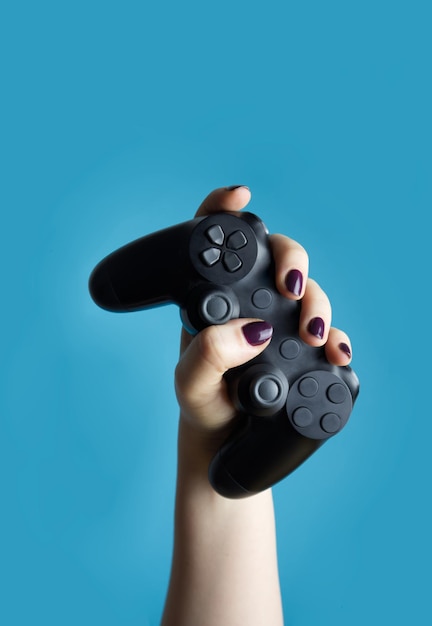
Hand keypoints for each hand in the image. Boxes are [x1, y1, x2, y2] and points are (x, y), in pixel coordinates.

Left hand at [175, 186, 352, 462]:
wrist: (227, 444)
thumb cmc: (202, 405)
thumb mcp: (190, 384)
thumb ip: (207, 357)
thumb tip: (251, 332)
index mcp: (214, 297)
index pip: (216, 242)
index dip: (223, 210)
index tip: (239, 197)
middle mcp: (249, 302)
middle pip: (276, 257)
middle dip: (291, 260)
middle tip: (290, 288)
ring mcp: (280, 323)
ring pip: (308, 291)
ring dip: (318, 302)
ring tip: (315, 334)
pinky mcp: (304, 349)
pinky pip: (328, 332)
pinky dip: (337, 338)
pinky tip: (338, 353)